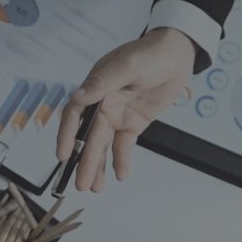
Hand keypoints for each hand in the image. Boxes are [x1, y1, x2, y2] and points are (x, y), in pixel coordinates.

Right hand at [56, 28, 195, 190]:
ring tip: (95, 187)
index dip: (67, 135)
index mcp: (96, 88)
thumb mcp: (127, 65)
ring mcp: (118, 114)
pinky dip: (121, 160)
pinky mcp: (134, 122)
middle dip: (85, 161)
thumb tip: (78, 97)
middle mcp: (103, 104)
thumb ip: (102, 82)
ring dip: (98, 165)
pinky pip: (124, 145)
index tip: (63, 155)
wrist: (178, 54)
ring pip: (104, 145)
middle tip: (81, 184)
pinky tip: (120, 175)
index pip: (75, 114)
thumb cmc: (151, 53)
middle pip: (89, 137)